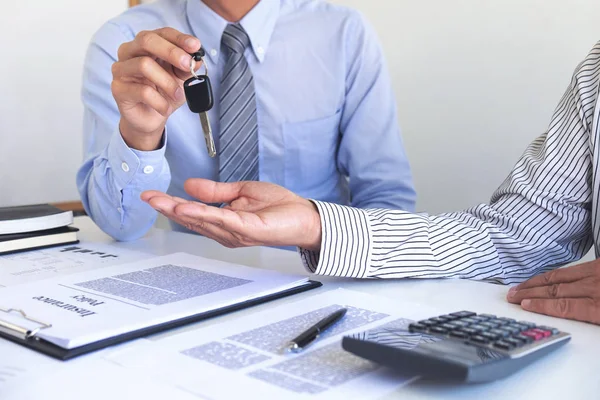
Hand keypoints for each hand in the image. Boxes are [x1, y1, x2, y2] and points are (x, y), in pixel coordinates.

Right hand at [112, 27, 200, 150]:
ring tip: (178, 95)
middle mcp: (130, 52)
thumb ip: (186, 67)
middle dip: (171, 52)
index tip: (195, 46)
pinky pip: (142, 91)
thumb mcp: (180, 78)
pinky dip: (159, 102)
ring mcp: (121, 69)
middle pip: (147, 40)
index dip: (179, 38)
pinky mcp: (118, 89)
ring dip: (167, 82)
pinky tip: (165, 108)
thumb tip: (196, 59)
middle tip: (188, 64)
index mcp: (146, 45)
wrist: (151, 118)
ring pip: (144, 65)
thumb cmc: (163, 94)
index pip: (162, 33)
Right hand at [141, 179, 322, 250]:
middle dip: (168, 208)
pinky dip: (204, 213)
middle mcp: (226, 231)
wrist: (304, 217)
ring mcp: (236, 232)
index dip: (170, 204)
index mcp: (223, 221)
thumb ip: (215, 191)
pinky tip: (188, 207)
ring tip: (160, 201)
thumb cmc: (279, 208)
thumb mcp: (241, 192)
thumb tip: (189, 185)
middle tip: (148, 197)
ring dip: (180, 210)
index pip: (192, 212)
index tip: (152, 195)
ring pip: (202, 220)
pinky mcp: (248, 229)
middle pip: (192, 219)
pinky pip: (222, 220)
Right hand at [507, 259, 599, 324]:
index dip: (541, 306)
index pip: (564, 307)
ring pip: (559, 277)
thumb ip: (592, 320)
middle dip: (530, 293)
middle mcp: (595, 288)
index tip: (524, 306)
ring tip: (521, 286)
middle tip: (513, 296)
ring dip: (536, 282)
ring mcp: (596, 273)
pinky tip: (544, 277)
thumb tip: (569, 321)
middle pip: (556, 290)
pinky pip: (571, 268)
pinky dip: (553, 273)